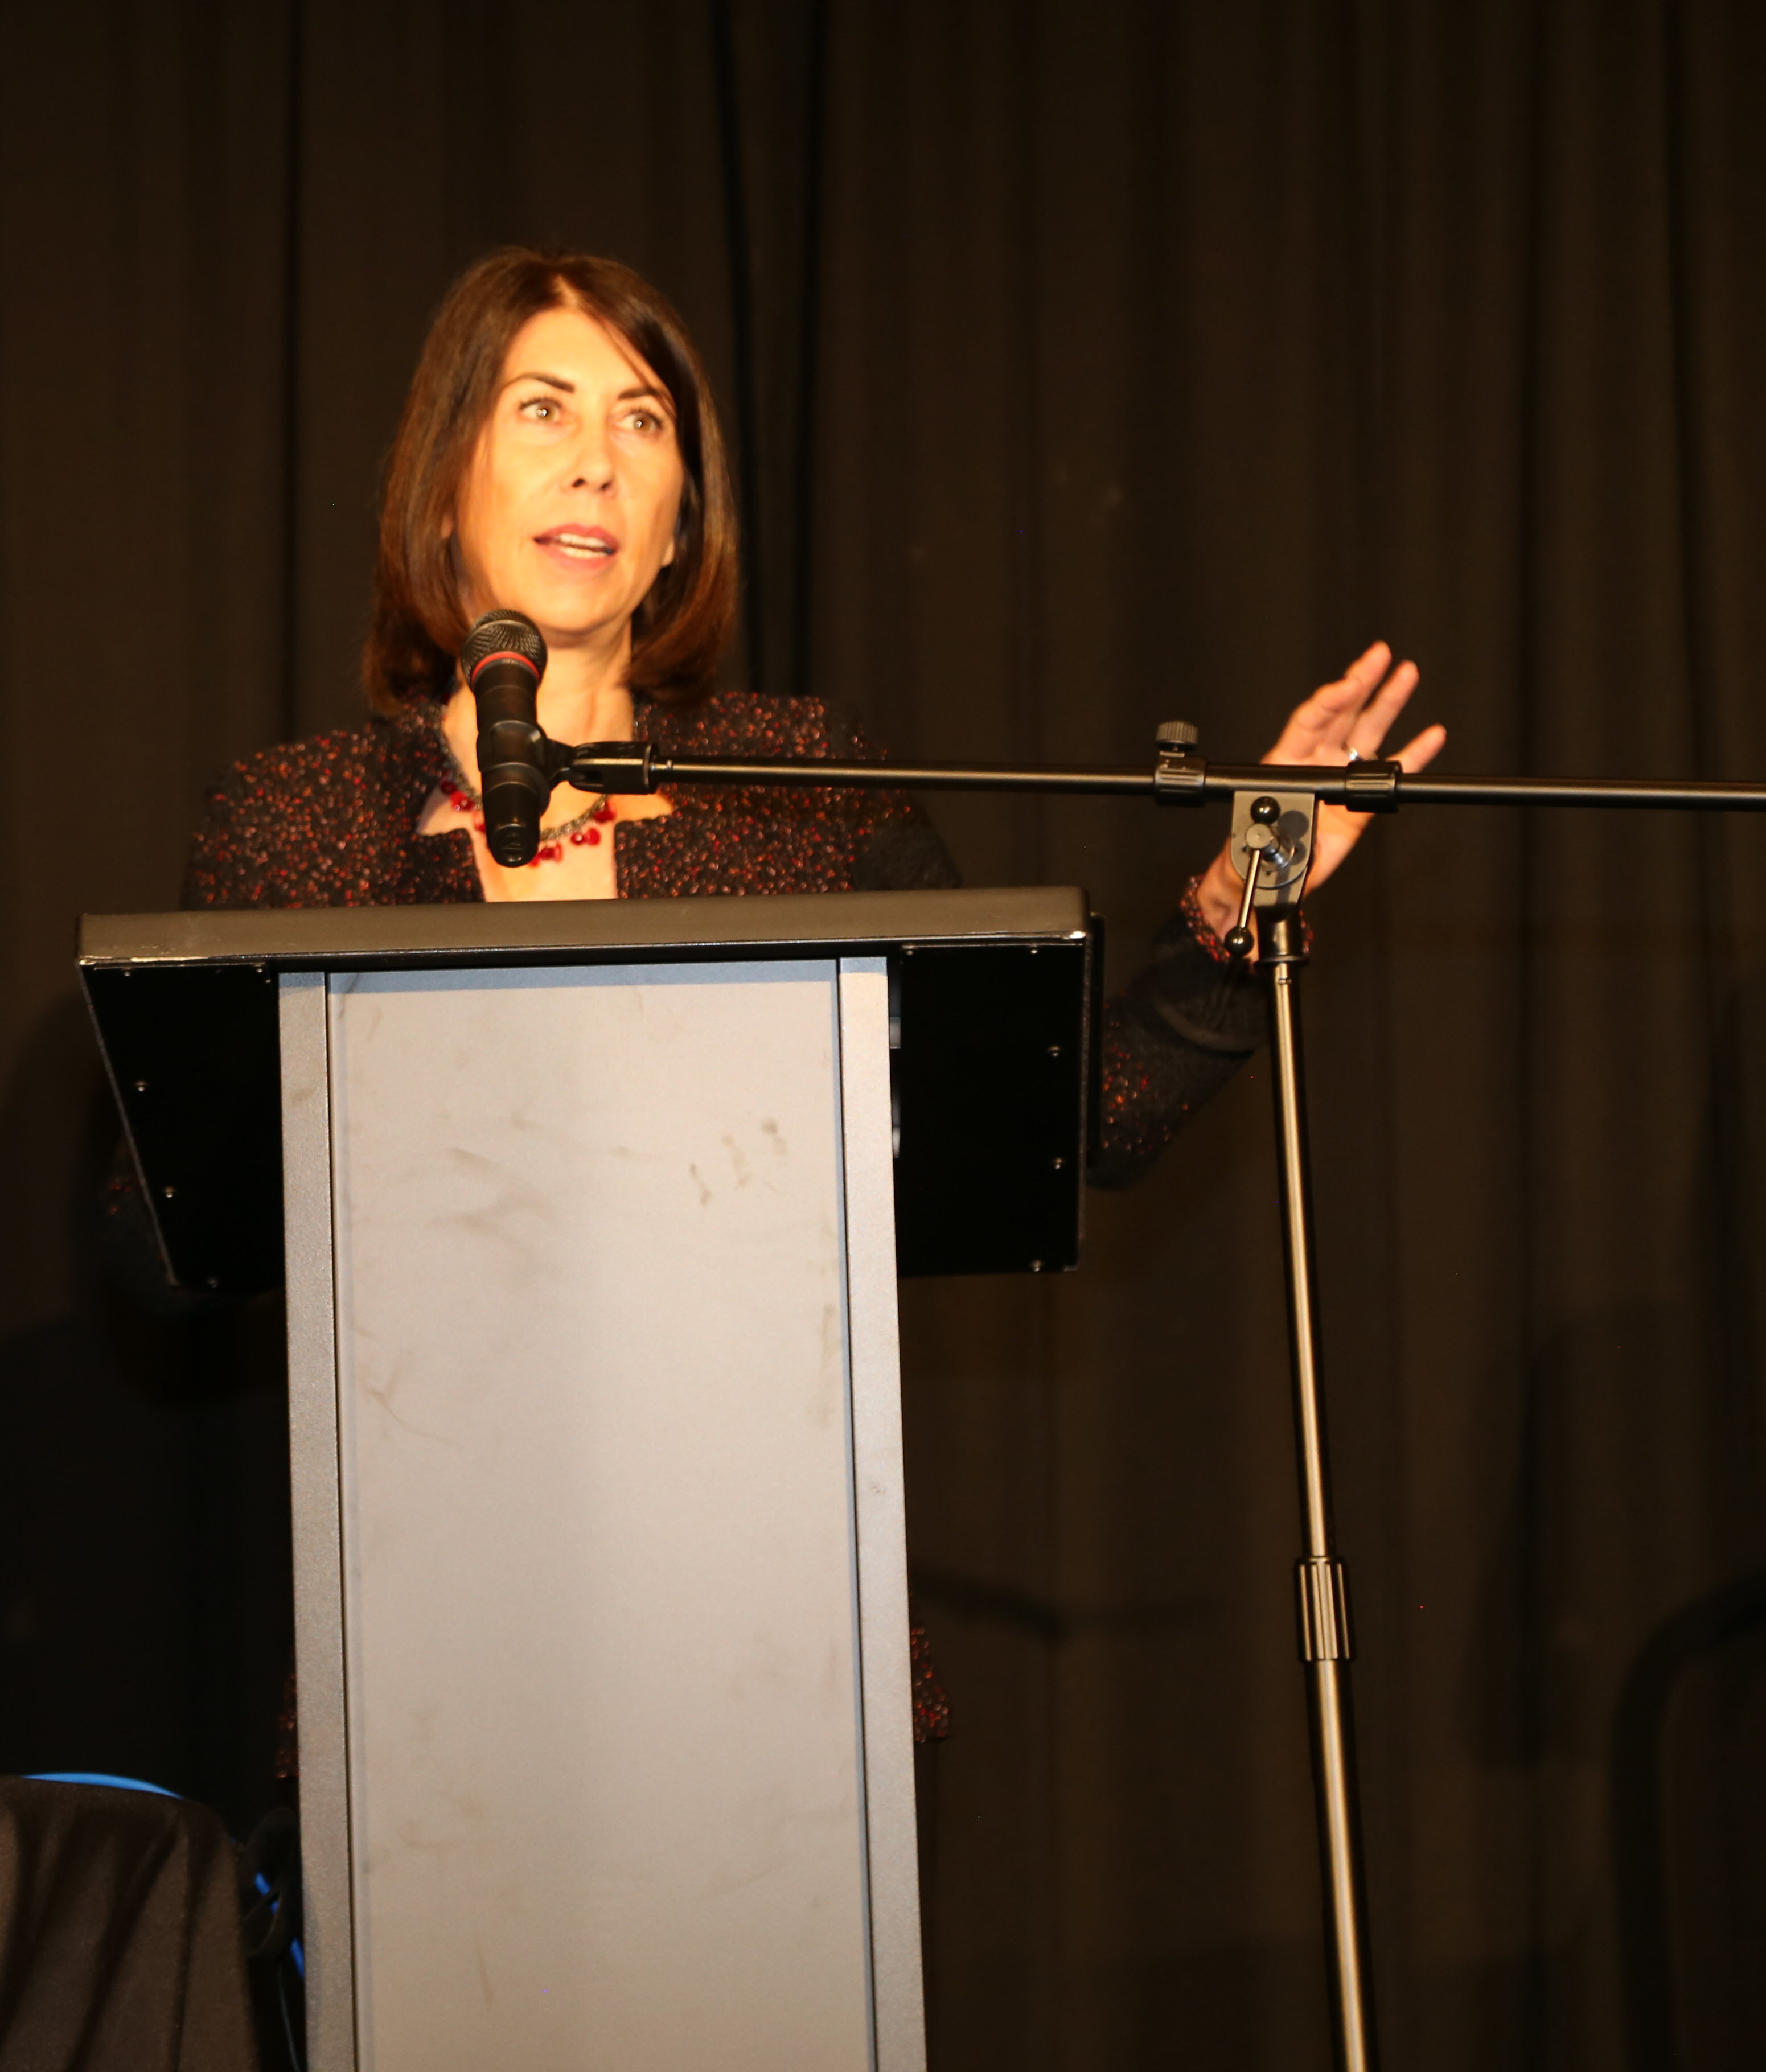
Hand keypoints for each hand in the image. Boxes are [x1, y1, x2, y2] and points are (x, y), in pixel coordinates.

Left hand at [1193, 642, 1445, 942]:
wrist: (1267, 881)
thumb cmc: (1252, 854)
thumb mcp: (1257, 836)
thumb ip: (1275, 824)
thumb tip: (1288, 819)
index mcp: (1284, 763)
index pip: (1309, 721)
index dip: (1329, 701)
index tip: (1347, 684)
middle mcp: (1314, 762)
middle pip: (1341, 713)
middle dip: (1361, 682)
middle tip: (1380, 655)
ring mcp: (1338, 778)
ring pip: (1367, 732)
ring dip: (1387, 702)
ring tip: (1406, 673)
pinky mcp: (1358, 802)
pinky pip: (1388, 772)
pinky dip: (1411, 753)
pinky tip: (1431, 735)